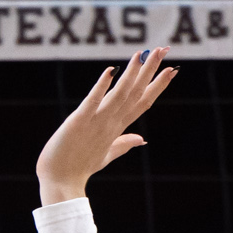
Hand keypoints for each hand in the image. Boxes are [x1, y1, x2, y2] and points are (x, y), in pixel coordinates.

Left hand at [36, 48, 177, 205]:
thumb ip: (124, 143)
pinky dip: (101, 86)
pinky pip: (93, 101)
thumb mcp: (106, 154)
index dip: (157, 86)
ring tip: (142, 54)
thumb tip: (143, 139)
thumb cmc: (79, 168)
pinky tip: (110, 71)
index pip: (142, 102)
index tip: (173, 69)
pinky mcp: (79, 121)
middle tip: (164, 49)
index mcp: (117, 128)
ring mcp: (96, 122)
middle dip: (150, 71)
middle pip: (135, 93)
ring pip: (119, 94)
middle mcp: (111, 122)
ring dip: (132, 74)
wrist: (59, 183)